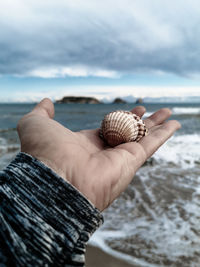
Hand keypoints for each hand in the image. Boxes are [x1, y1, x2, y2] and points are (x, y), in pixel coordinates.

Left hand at [17, 98, 180, 210]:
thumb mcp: (36, 124)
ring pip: (143, 137)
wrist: (53, 178)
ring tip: (170, 114)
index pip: (108, 128)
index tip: (133, 108)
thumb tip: (46, 102)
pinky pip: (151, 144)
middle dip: (142, 121)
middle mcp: (104, 152)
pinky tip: (174, 124)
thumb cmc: (42, 152)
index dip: (121, 117)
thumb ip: (41, 111)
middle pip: (128, 133)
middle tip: (154, 111)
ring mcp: (119, 157)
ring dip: (157, 126)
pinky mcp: (132, 161)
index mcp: (85, 144)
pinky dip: (164, 134)